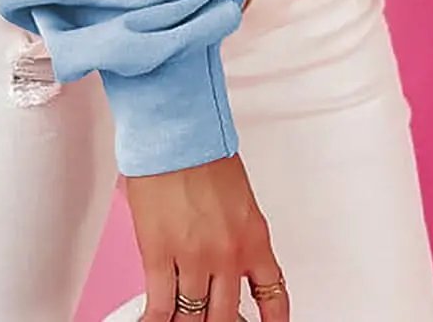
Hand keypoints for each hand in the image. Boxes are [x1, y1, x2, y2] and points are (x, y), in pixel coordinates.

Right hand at [125, 153, 288, 321]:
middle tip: (209, 321)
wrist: (176, 129)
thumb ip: (235, 233)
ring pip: (192, 318)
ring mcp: (193, 257)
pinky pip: (160, 306)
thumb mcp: (237, 197)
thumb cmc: (203, 150)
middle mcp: (227, 254)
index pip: (272, 295)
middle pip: (225, 317)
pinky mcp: (159, 254)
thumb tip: (222, 263)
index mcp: (254, 237)